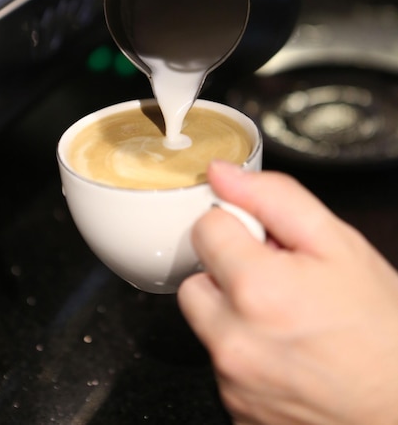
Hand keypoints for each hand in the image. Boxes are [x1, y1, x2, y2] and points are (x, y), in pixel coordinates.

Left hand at [178, 160, 397, 424]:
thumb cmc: (380, 331)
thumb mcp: (338, 244)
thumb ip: (274, 198)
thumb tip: (223, 174)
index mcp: (257, 290)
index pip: (205, 228)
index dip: (238, 228)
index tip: (264, 241)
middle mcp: (234, 340)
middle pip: (196, 280)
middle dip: (228, 273)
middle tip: (276, 281)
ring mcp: (232, 381)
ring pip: (207, 324)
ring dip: (234, 314)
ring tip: (285, 319)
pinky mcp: (235, 409)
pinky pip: (221, 364)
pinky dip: (244, 352)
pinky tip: (285, 352)